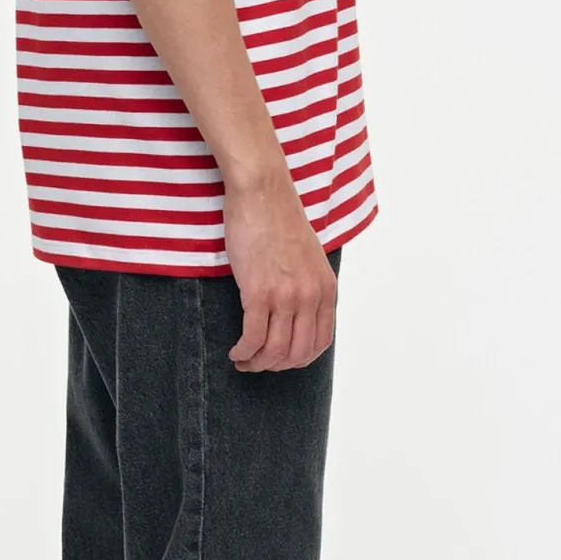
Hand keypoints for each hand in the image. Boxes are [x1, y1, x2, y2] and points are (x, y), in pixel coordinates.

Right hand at [221, 182, 336, 369]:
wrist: (263, 193)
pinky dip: (243, 351)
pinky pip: (253, 338)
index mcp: (325, 289)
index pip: (320, 343)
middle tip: (256, 363)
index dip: (298, 359)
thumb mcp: (309, 257)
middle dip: (275, 366)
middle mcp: (310, 296)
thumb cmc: (279, 219)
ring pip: (274, 350)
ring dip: (256, 363)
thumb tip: (295, 313)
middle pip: (297, 353)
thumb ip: (307, 285)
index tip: (280, 359)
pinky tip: (235, 351)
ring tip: (243, 360)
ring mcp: (285, 296)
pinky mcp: (258, 292)